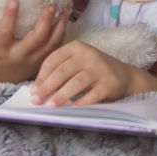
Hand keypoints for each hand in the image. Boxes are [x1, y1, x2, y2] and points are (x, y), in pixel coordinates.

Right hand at [0, 0, 68, 83]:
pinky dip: (63, 33)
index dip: (10, 17)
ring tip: (65, 8)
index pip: (5, 33)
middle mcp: (19, 56)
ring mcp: (33, 60)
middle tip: (50, 4)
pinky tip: (66, 18)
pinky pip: (56, 47)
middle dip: (45, 22)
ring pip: (51, 42)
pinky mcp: (42, 62)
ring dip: (60, 25)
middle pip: (36, 39)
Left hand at [30, 40, 156, 106]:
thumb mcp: (76, 63)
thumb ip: (58, 72)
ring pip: (77, 82)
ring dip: (62, 95)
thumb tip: (36, 90)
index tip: (33, 91)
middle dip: (47, 87)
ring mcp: (100, 68)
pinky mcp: (110, 82)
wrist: (123, 75)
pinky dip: (82, 102)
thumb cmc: (92, 70)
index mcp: (76, 47)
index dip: (41, 76)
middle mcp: (89, 54)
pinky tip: (72, 108)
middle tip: (36, 101)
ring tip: (50, 105)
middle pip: (63, 71)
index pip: (53, 60)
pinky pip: (93, 94)